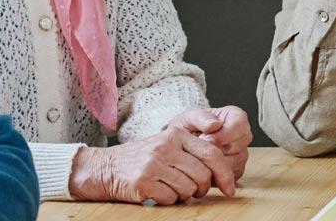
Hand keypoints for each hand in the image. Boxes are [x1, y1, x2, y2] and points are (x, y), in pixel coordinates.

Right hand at [68, 127, 235, 203]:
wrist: (105, 167)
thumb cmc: (142, 159)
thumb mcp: (167, 144)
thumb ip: (193, 152)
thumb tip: (223, 171)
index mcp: (176, 135)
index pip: (211, 153)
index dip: (225, 173)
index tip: (231, 188)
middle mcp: (166, 147)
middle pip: (202, 174)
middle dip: (203, 188)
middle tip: (194, 191)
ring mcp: (153, 164)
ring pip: (188, 188)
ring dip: (184, 195)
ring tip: (172, 189)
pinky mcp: (143, 182)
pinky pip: (170, 198)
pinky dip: (169, 200)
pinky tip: (159, 193)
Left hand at [167, 105, 251, 177]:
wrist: (180, 145)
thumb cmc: (188, 128)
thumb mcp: (190, 117)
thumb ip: (202, 117)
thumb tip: (215, 125)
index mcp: (236, 118)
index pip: (240, 125)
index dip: (224, 133)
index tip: (206, 138)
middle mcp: (242, 137)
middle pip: (239, 145)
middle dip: (217, 149)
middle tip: (200, 151)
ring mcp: (241, 155)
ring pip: (236, 162)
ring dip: (215, 163)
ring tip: (200, 158)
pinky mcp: (235, 171)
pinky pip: (231, 176)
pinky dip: (216, 174)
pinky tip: (203, 167)